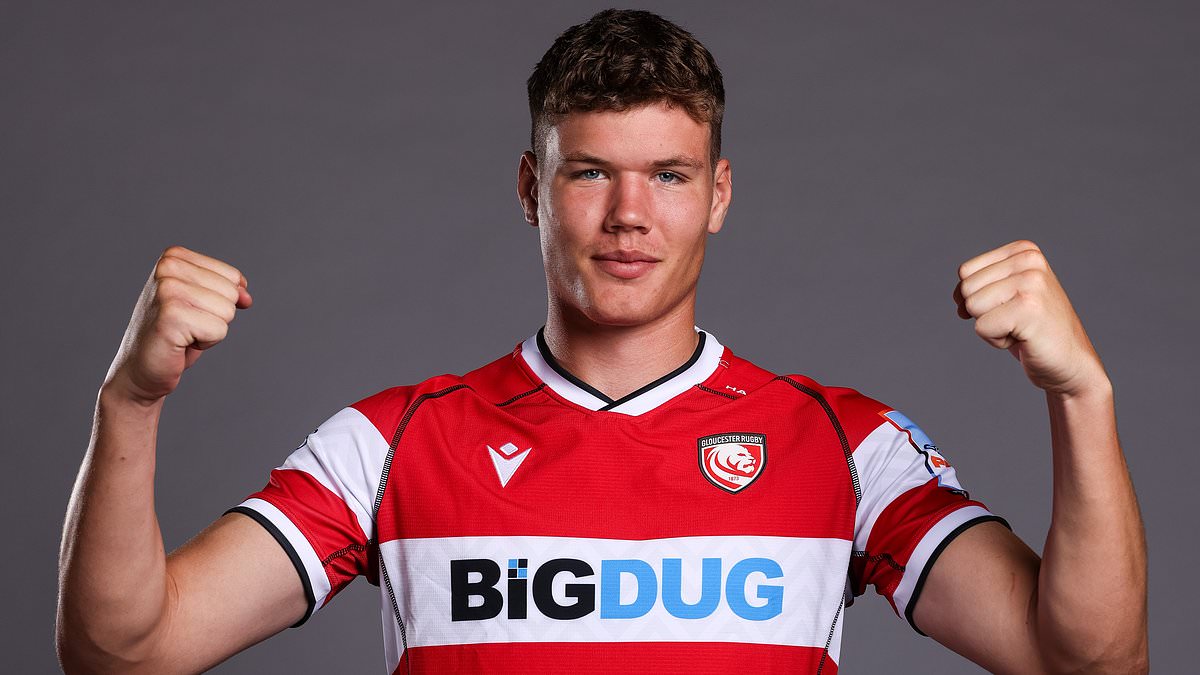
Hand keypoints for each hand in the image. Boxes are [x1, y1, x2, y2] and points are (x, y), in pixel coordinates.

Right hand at [103, 246, 252, 403]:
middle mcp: (168, 267)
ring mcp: (167, 290)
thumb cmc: (173, 334)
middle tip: (186, 325)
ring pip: (227, 311)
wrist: (141, 367)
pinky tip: (180, 342)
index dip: (220, 301)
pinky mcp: (171, 315)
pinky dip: (206, 342)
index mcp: (174, 257)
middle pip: (231, 293)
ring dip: (210, 330)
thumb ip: (227, 291)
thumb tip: (247, 298)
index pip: (232, 277)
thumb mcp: (203, 302)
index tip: (191, 310)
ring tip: (183, 333)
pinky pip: (219, 330)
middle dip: (216, 316)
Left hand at [953, 240, 1107, 397]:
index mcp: (1024, 250)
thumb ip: (978, 286)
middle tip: (1017, 321)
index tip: (1010, 306)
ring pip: (972, 306)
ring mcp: (1032, 282)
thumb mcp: (1005, 297)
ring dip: (991, 327)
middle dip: (984, 313)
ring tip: (1021, 328)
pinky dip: (997, 341)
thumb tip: (958, 300)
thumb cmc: (1033, 330)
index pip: (965, 272)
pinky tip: (1024, 339)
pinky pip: (981, 327)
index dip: (978, 298)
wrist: (1071, 362)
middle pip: (966, 289)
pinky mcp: (1029, 308)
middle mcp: (1030, 260)